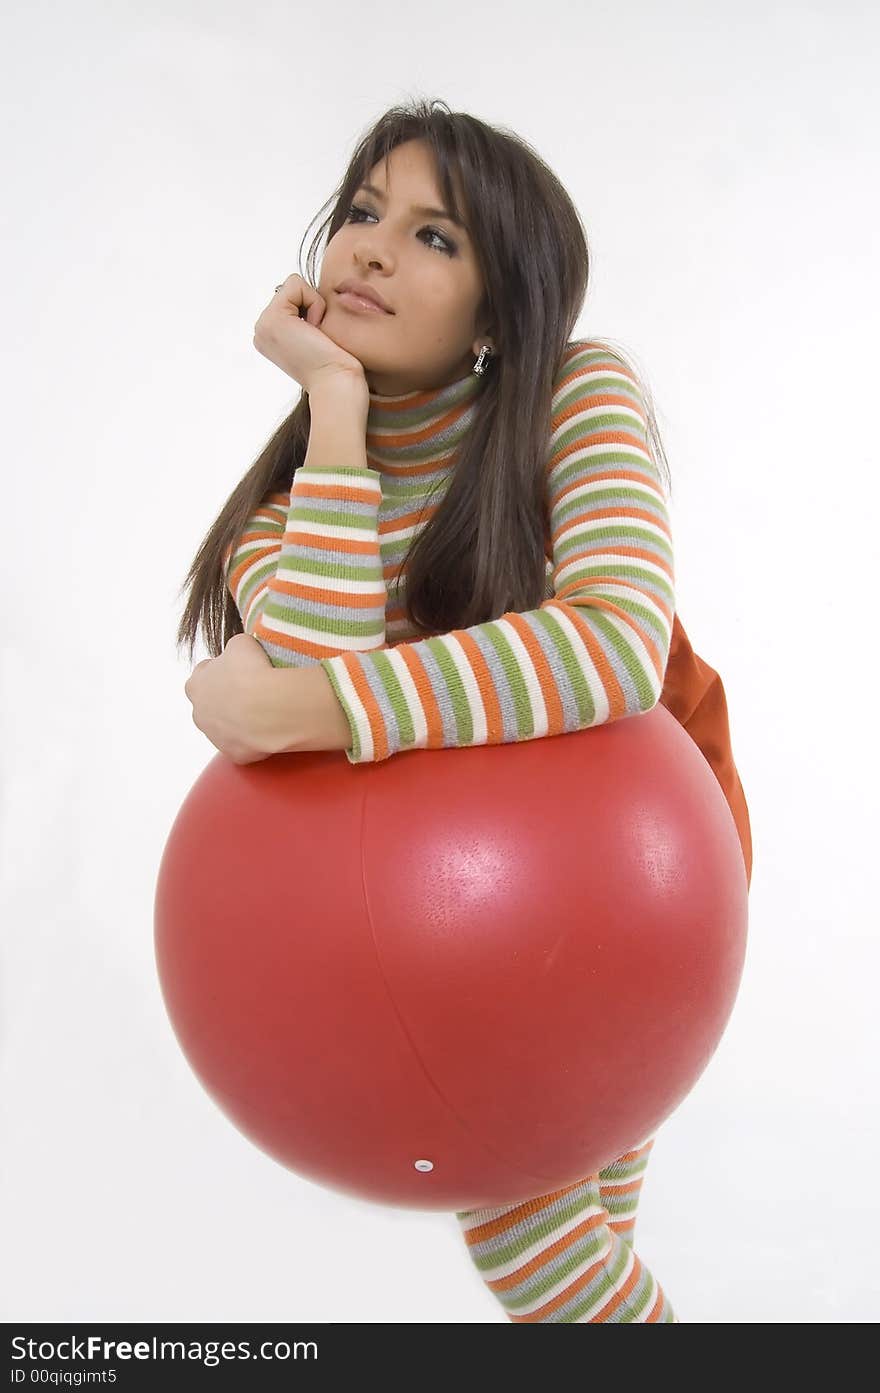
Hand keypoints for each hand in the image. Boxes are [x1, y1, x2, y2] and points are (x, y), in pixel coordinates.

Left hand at [184, 632, 277, 764]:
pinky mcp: (234, 753)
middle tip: (250, 691)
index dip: (222, 671)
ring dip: (239, 720)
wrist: (268, 708)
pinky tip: (268, 728)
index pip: (203, 674)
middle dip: (227, 698)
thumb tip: (237, 652)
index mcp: (195, 685)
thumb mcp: (241, 643)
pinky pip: (244, 745)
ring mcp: (215, 736)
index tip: (238, 670)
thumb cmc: (252, 672)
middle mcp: (199, 713)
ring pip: (225, 727)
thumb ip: (233, 648)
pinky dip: (254, 739)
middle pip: (211, 704)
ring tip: (262, 710)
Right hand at [253, 274, 366, 393]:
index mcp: (270, 335)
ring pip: (294, 286)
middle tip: (317, 338)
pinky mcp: (273, 319)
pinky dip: (315, 304)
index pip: (292, 298)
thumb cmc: (335, 366)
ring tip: (316, 336)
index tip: (317, 340)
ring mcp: (263, 325)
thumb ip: (304, 316)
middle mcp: (262, 330)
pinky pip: (297, 285)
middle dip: (312, 306)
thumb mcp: (315, 336)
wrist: (336, 383)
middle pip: (292, 290)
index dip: (313, 310)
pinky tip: (315, 331)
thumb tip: (309, 301)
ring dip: (314, 306)